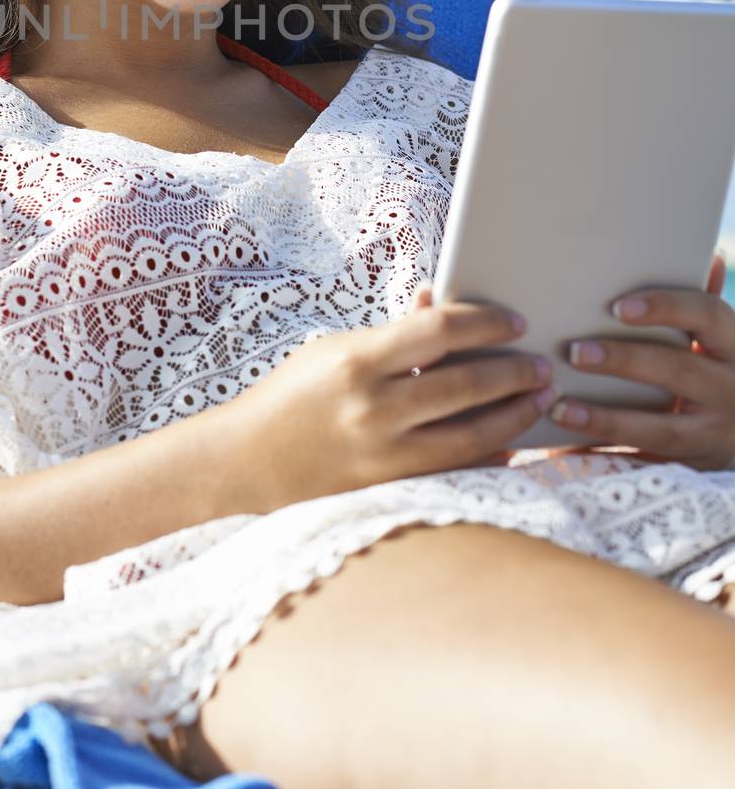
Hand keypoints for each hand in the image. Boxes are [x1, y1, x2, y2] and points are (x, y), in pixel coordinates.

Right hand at [224, 287, 555, 513]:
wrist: (245, 460)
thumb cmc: (290, 394)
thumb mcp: (333, 349)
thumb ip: (392, 332)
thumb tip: (439, 301)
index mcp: (356, 362)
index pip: (438, 332)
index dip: (484, 322)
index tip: (514, 322)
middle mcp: (373, 409)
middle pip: (465, 385)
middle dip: (514, 373)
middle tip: (543, 364)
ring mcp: (382, 454)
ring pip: (470, 435)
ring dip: (514, 416)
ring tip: (539, 399)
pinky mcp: (388, 487)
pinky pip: (454, 471)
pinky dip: (489, 457)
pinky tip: (512, 444)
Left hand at [547, 252, 734, 469]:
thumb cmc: (724, 372)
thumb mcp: (724, 341)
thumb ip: (705, 308)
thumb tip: (709, 256)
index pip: (706, 314)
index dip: (664, 307)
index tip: (618, 307)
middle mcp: (733, 389)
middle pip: (679, 369)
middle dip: (625, 361)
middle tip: (575, 351)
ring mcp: (717, 434)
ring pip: (664, 429)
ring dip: (607, 418)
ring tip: (559, 407)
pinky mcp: (695, 465)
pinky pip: (650, 461)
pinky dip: (608, 453)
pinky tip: (568, 446)